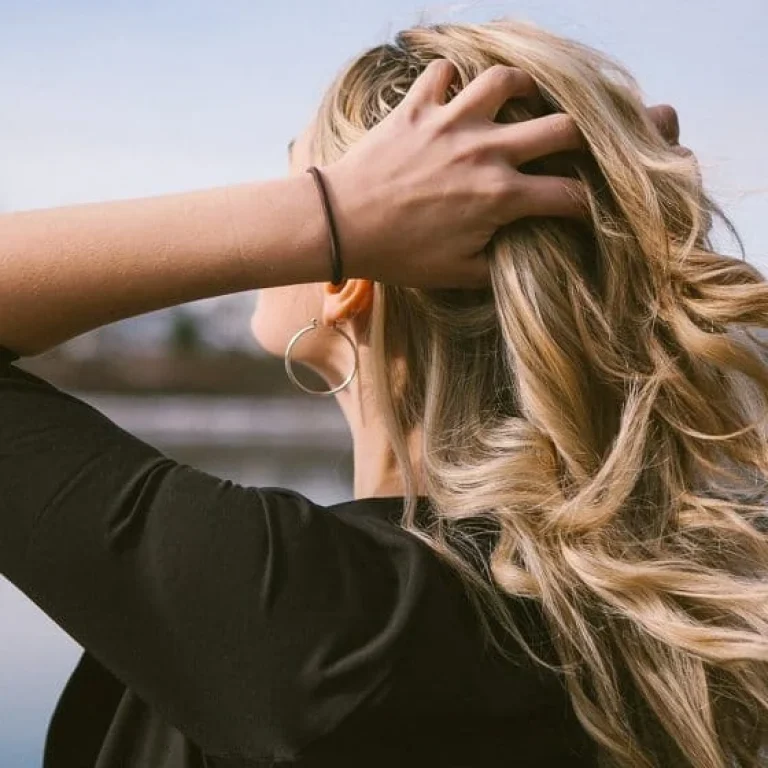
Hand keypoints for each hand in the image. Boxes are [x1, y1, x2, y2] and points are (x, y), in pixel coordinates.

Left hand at [323, 61, 586, 288]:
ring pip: (507, 80)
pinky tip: (453, 92)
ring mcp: (451, 123)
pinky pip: (444, 72)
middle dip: (580, 139)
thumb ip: (500, 265)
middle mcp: (485, 151)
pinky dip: (452, 78)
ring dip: (523, 88)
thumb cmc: (398, 255)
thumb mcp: (457, 274)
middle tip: (571, 147)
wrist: (340, 226)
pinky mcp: (417, 107)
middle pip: (561, 127)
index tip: (582, 208)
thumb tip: (525, 256)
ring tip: (524, 98)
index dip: (586, 205)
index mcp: (500, 196)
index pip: (568, 195)